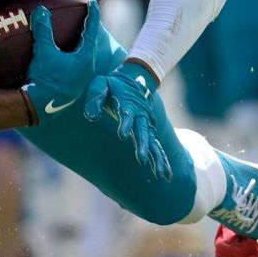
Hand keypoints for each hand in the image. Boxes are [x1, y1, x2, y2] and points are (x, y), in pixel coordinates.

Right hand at [21, 0, 100, 124]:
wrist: (40, 106)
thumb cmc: (45, 78)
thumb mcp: (43, 52)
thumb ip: (43, 30)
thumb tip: (41, 10)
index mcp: (85, 58)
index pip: (91, 31)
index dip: (91, 14)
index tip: (92, 1)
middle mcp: (86, 68)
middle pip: (90, 43)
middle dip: (89, 29)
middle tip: (89, 16)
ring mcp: (80, 77)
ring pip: (83, 55)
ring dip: (80, 43)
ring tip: (77, 34)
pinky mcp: (71, 84)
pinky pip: (74, 64)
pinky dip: (71, 55)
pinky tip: (62, 55)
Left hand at [82, 60, 171, 180]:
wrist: (132, 80)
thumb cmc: (111, 84)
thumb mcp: (100, 85)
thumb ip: (95, 98)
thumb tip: (91, 117)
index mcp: (127, 105)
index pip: (126, 114)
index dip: (125, 123)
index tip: (122, 135)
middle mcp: (140, 116)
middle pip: (143, 132)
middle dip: (143, 146)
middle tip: (142, 160)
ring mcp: (146, 125)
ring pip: (153, 143)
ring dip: (157, 158)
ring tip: (161, 175)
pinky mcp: (149, 131)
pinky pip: (157, 148)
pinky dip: (162, 160)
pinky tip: (166, 176)